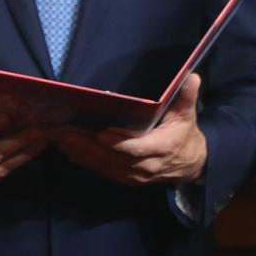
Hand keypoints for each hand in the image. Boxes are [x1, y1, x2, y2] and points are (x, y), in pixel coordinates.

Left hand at [55, 72, 208, 186]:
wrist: (190, 164)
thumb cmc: (184, 134)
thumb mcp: (187, 115)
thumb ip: (187, 97)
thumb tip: (192, 76)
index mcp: (162, 148)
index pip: (137, 148)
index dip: (119, 143)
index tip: (101, 134)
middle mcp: (147, 166)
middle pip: (115, 158)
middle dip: (90, 147)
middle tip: (67, 135)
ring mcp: (136, 176)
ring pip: (107, 167)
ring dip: (84, 156)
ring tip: (63, 142)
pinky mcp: (127, 179)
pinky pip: (105, 172)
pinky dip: (88, 163)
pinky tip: (71, 153)